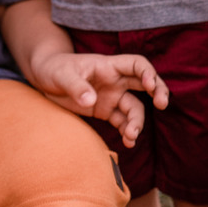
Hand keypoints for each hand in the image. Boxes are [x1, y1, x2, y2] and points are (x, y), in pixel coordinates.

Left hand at [28, 52, 169, 147]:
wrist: (44, 78)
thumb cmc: (54, 69)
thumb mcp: (62, 75)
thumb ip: (76, 87)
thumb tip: (92, 100)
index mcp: (108, 66)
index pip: (136, 64)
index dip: (147, 72)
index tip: (151, 86)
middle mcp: (115, 81)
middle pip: (145, 84)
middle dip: (158, 92)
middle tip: (162, 105)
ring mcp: (112, 96)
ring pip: (134, 108)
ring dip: (137, 122)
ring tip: (131, 137)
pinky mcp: (105, 111)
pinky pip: (122, 122)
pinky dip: (127, 131)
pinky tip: (128, 142)